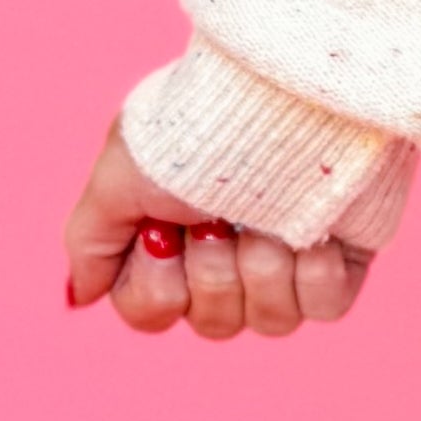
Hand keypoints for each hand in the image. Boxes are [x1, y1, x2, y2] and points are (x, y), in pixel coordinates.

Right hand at [62, 129, 387, 338]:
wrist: (282, 94)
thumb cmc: (198, 125)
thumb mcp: (120, 173)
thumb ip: (91, 240)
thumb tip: (81, 295)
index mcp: (171, 245)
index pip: (151, 315)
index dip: (155, 286)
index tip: (163, 231)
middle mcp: (227, 263)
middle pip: (213, 325)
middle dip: (212, 270)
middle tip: (218, 217)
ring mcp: (285, 267)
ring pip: (269, 323)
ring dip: (260, 266)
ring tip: (265, 218)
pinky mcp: (338, 265)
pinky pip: (324, 310)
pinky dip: (313, 272)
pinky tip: (310, 233)